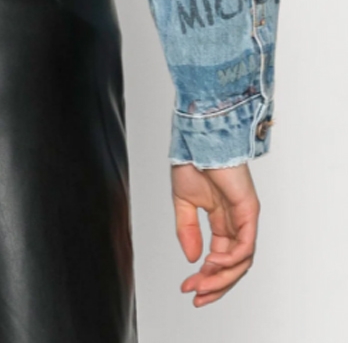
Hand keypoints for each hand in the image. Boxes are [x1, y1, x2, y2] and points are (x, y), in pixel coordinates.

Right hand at [171, 161, 260, 306]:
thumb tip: (193, 258)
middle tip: (197, 296)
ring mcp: (244, 218)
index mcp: (221, 220)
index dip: (205, 276)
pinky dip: (231, 258)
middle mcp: (236, 222)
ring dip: (221, 277)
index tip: (188, 287)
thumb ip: (188, 230)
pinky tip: (213, 261)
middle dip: (214, 284)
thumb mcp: (183, 202)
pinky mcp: (249, 210)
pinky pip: (246, 244)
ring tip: (202, 283)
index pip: (218, 258)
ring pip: (241, 261)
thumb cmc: (192, 160)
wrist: (197, 138)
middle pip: (232, 266)